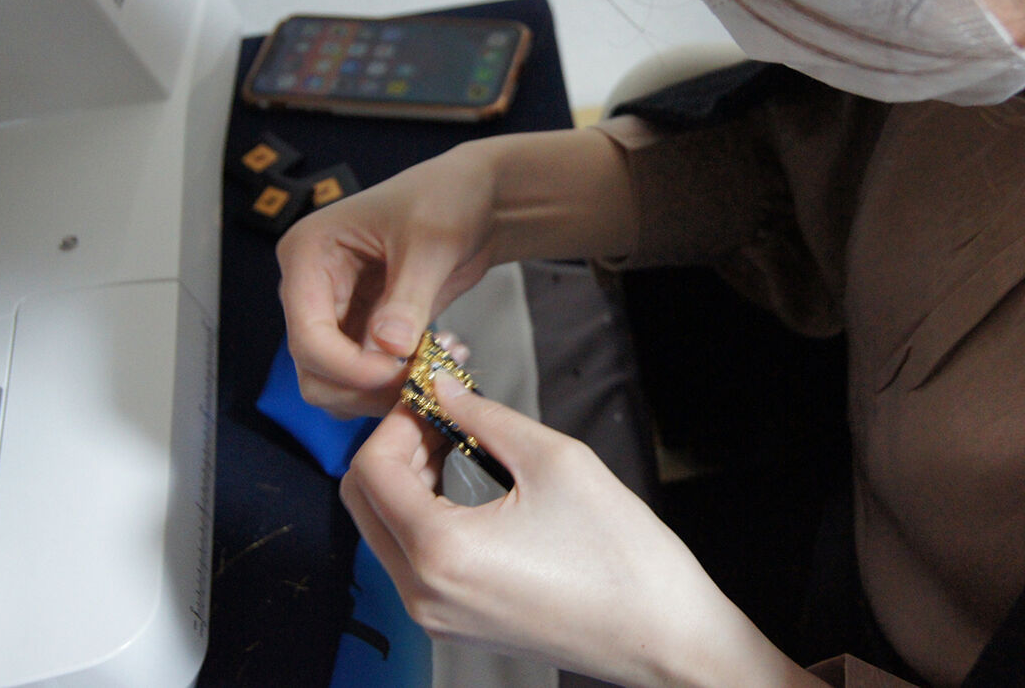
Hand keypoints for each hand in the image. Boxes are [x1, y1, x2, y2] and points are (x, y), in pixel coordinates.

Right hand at [276, 147, 496, 416]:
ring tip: (438, 365)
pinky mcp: (364, 330)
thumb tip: (388, 347)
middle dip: (364, 386)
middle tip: (421, 376)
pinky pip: (367, 377)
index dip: (349, 366)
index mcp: (308, 254)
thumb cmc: (446, 199)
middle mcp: (310, 288)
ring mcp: (336, 312)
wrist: (476, 199)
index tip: (401, 371)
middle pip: (314, 369)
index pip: (308, 334)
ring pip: (337, 383)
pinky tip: (440, 360)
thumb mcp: (430, 242)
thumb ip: (408, 297)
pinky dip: (399, 382)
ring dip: (383, 391)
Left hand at [340, 373, 820, 687]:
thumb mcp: (555, 460)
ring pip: (381, 529)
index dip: (397, 420)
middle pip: (362, 500)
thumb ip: (484, 417)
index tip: (433, 397)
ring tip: (456, 443)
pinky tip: (465, 485)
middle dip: (393, 446)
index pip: (371, 467)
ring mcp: (435, 615)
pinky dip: (421, 513)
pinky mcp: (453, 623)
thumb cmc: (621, 557)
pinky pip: (409, 559)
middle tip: (439, 416)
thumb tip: (443, 389)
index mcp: (440, 551)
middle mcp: (422, 593)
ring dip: (405, 478)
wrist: (662, 635)